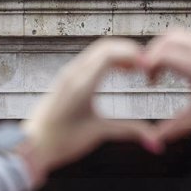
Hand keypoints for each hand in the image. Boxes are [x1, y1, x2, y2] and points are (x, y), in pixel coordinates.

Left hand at [21, 39, 159, 182]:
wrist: (33, 144)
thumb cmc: (61, 140)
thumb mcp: (98, 133)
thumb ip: (129, 132)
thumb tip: (156, 143)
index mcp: (82, 83)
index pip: (110, 53)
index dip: (133, 54)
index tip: (149, 66)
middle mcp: (73, 73)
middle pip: (105, 46)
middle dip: (129, 50)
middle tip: (147, 65)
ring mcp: (68, 73)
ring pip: (97, 50)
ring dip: (118, 53)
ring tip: (136, 69)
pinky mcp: (66, 78)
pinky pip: (90, 58)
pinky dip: (108, 59)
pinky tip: (119, 72)